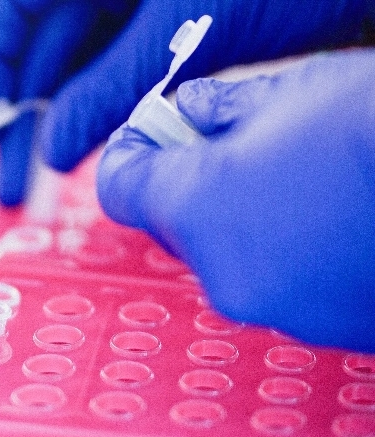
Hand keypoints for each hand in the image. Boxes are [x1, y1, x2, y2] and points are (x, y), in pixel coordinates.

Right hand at [0, 0, 370, 205]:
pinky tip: (87, 158)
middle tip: (11, 189)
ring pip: (77, 74)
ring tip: (40, 192)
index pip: (7, 13)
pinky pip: (116, 80)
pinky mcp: (163, 36)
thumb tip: (54, 148)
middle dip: (23, 123)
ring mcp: (131, 9)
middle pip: (39, 55)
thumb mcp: (179, 25)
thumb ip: (109, 86)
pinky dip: (101, 119)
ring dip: (59, 130)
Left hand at [97, 50, 374, 351]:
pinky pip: (279, 282)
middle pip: (176, 224)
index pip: (120, 186)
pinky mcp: (320, 327)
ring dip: (247, 220)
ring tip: (305, 182)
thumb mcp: (292, 91)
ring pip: (230, 256)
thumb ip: (220, 106)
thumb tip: (193, 111)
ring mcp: (274, 308)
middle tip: (233, 145)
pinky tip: (334, 221)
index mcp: (199, 208)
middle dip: (195, 184)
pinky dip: (290, 254)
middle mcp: (223, 273)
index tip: (149, 132)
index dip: (131, 151)